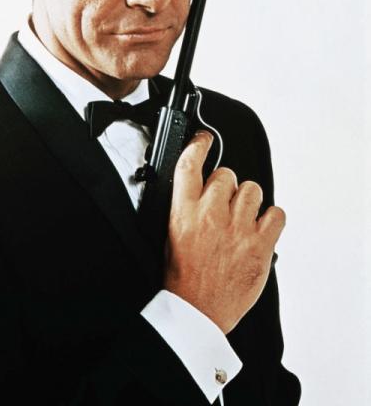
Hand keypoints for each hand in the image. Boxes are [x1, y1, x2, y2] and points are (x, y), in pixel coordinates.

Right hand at [164, 131, 284, 333]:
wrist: (198, 309)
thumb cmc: (184, 276)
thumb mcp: (171, 233)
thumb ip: (186, 206)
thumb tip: (198, 186)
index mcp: (184, 212)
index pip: (190, 165)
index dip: (198, 144)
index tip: (204, 139)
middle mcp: (210, 215)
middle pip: (227, 174)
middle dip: (227, 185)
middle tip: (224, 205)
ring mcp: (237, 229)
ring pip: (252, 189)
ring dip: (248, 200)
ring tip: (242, 218)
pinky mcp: (260, 244)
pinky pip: (277, 213)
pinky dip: (271, 219)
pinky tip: (261, 228)